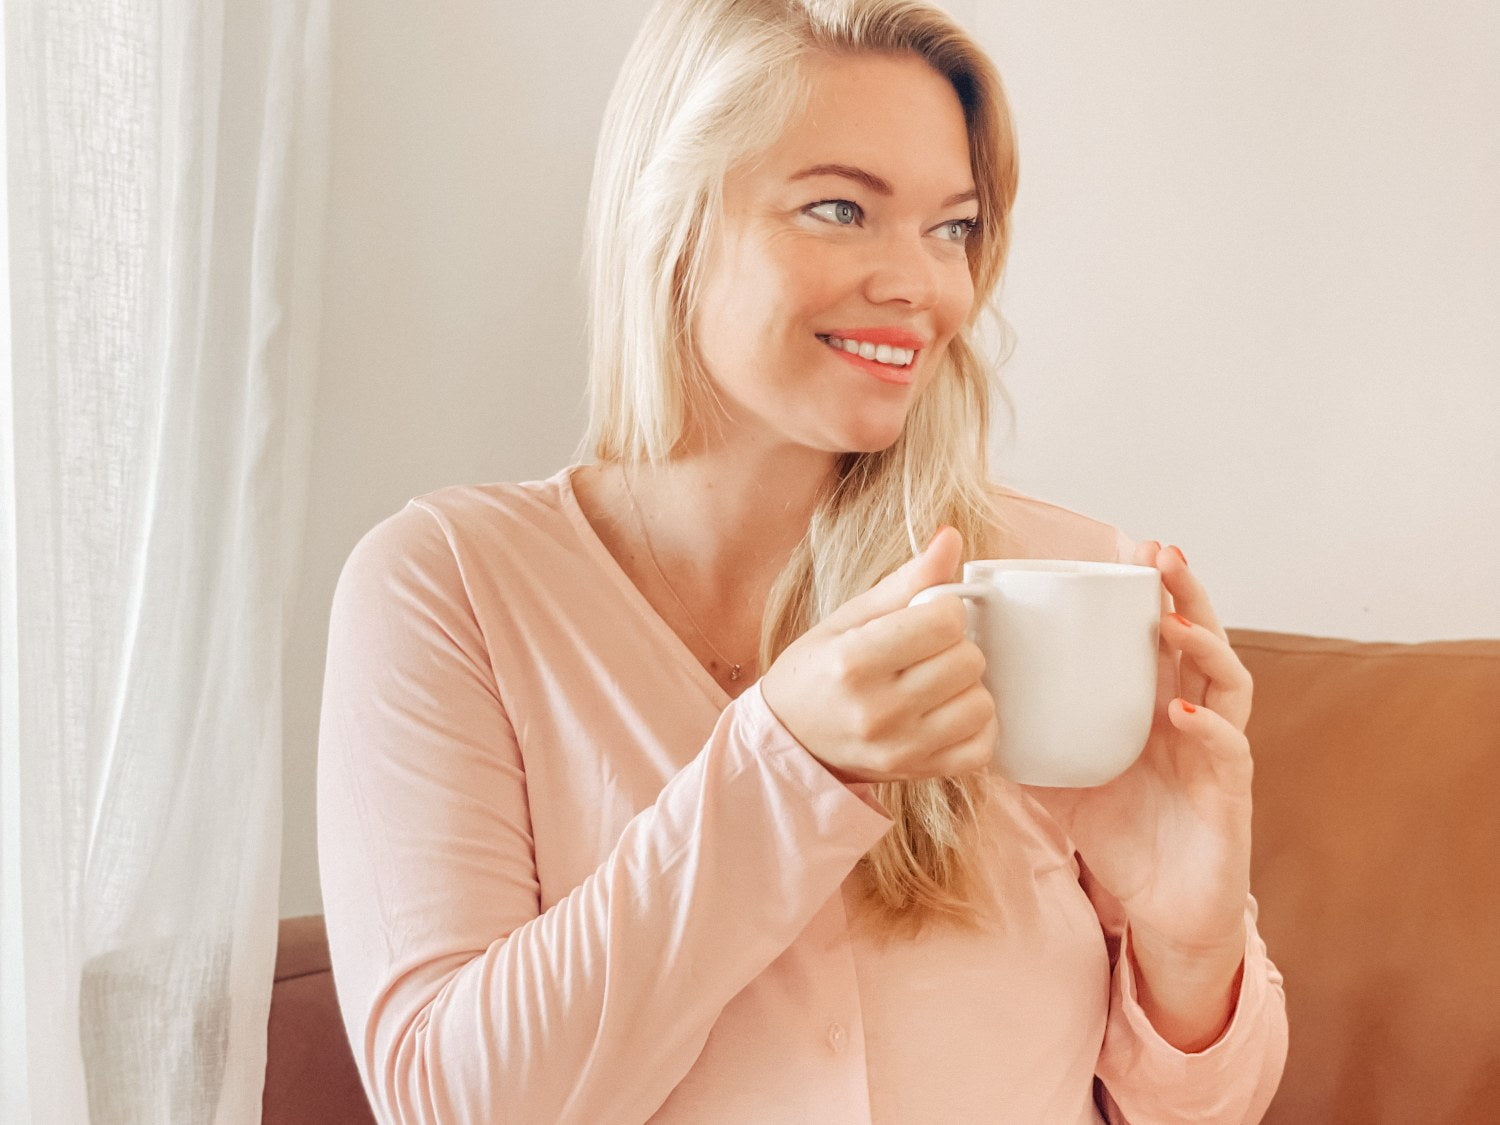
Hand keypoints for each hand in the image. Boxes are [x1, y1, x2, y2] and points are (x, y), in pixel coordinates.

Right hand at [761, 527, 997, 782]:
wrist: (790, 741)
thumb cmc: (816, 672)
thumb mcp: (848, 618)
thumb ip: (905, 581)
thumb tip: (951, 537)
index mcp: (853, 661)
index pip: (943, 620)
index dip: (943, 610)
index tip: (925, 616)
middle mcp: (877, 710)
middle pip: (967, 660)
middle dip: (955, 646)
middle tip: (927, 651)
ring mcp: (900, 748)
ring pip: (980, 703)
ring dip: (966, 686)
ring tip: (936, 682)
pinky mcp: (918, 773)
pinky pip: (981, 748)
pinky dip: (976, 726)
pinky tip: (950, 712)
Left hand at [1026, 543, 1254, 957]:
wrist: (1161, 908)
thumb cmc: (1120, 834)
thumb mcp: (1061, 782)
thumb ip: (1027, 745)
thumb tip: (969, 713)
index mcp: (1154, 704)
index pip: (1163, 634)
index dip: (1155, 590)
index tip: (1133, 550)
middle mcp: (1193, 716)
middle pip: (1202, 638)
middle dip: (1186, 593)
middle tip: (1162, 554)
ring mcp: (1215, 750)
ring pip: (1227, 680)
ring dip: (1204, 643)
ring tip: (1170, 621)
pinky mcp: (1230, 791)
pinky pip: (1226, 747)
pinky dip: (1205, 725)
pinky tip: (1177, 709)